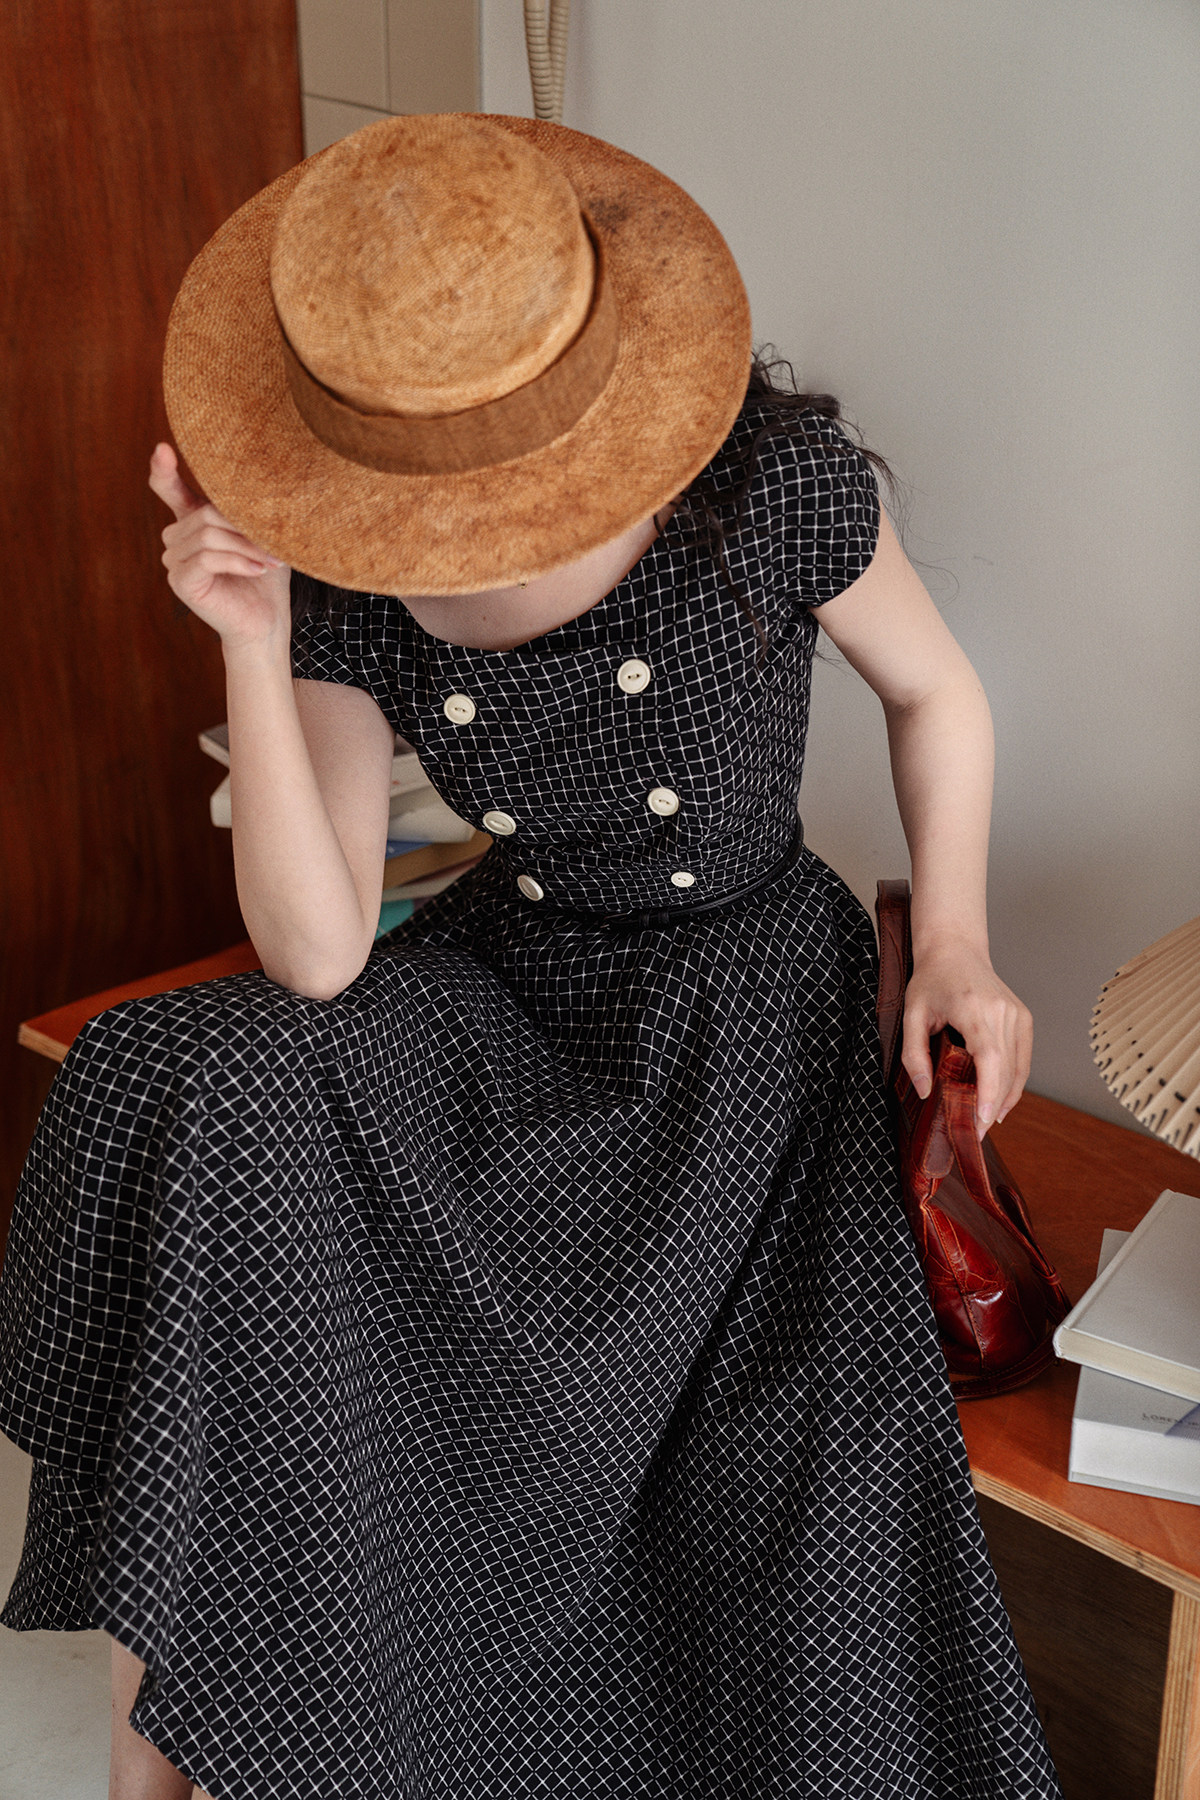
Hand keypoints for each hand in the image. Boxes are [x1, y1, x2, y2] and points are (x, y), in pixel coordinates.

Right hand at [149, 443, 291, 649]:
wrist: (266, 622)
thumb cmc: (266, 577)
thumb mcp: (262, 535)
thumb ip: (250, 510)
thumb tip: (262, 482)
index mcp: (192, 522)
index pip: (169, 490)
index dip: (163, 470)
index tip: (163, 449)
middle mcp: (176, 539)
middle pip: (204, 514)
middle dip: (244, 527)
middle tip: (276, 544)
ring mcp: (173, 561)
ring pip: (208, 535)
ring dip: (246, 546)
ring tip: (272, 560)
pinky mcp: (181, 582)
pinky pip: (207, 558)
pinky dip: (238, 562)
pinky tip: (259, 570)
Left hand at [900, 939, 1031, 1137]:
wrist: (956, 950)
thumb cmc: (931, 980)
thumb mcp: (912, 1015)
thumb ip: (915, 1055)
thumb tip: (927, 1092)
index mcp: (975, 1008)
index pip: (990, 1058)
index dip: (989, 1092)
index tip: (981, 1120)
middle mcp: (1003, 1012)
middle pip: (1007, 1069)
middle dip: (992, 1105)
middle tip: (973, 1132)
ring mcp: (1018, 1015)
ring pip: (1019, 1068)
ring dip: (1005, 1098)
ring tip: (984, 1121)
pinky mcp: (1024, 1019)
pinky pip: (1024, 1059)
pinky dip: (1014, 1082)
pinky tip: (998, 1100)